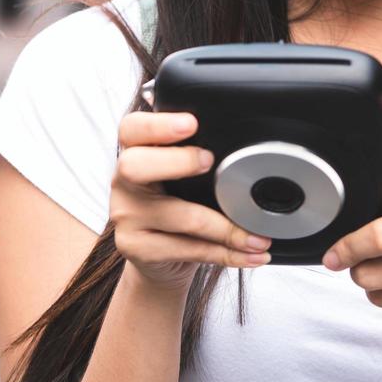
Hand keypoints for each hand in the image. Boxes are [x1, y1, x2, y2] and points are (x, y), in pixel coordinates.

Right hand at [110, 110, 272, 291]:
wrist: (159, 258)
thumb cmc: (176, 205)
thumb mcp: (182, 176)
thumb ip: (197, 157)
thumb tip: (243, 152)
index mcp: (135, 153)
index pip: (132, 128)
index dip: (158, 124)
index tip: (191, 123)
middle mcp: (123, 182)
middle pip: (135, 166)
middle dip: (178, 161)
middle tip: (210, 161)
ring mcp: (126, 217)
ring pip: (181, 217)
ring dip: (228, 228)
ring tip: (257, 236)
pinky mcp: (137, 248)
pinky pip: (189, 249)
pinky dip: (226, 253)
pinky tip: (250, 254)